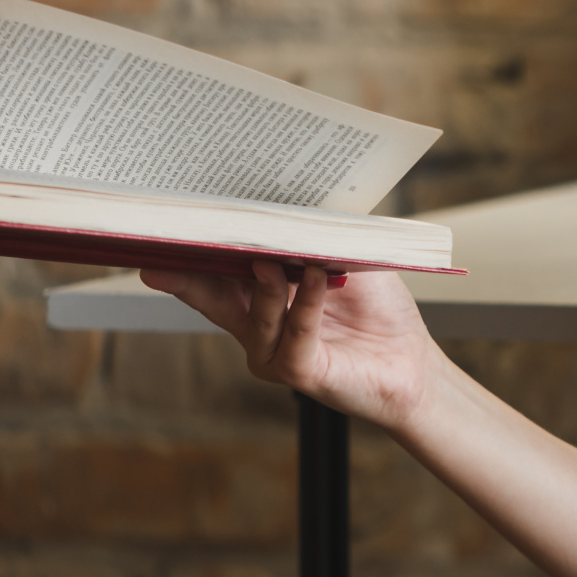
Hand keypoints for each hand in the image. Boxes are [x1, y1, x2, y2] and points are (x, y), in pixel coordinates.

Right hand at [139, 263, 440, 431]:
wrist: (412, 361)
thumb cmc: (379, 310)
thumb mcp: (344, 260)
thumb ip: (310, 238)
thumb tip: (281, 205)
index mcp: (261, 298)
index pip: (216, 276)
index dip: (189, 257)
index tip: (163, 234)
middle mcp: (259, 328)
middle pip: (214, 297)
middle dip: (189, 274)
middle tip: (167, 252)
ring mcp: (273, 352)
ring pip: (255, 315)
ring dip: (265, 283)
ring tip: (272, 258)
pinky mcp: (297, 371)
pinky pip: (293, 334)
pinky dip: (304, 304)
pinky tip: (316, 279)